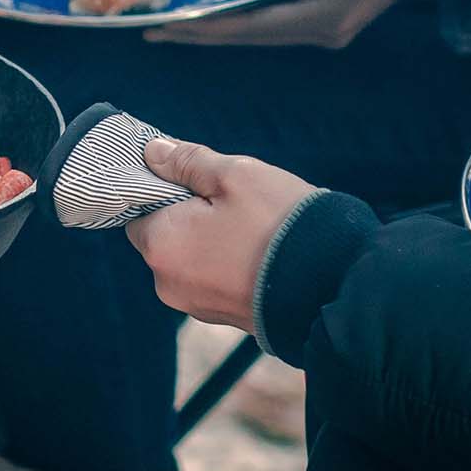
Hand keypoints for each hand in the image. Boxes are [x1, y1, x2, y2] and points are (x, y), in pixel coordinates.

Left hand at [124, 135, 318, 331]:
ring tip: (253, 226)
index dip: (162, 188)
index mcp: (161, 246)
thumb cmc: (279, 224)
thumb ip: (187, 162)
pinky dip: (228, 262)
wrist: (331, 285)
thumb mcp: (235, 176)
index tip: (194, 177)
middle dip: (189, 214)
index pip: (138, 210)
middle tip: (232, 199)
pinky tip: (259, 250)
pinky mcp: (224, 317)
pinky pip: (213, 279)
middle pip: (164, 236)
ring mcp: (196, 306)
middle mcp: (168, 283)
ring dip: (211, 238)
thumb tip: (153, 153)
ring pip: (191, 258)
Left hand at [152, 0, 409, 48]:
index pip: (247, 29)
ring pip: (258, 31)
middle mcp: (320, 34)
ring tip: (177, 25)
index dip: (203, 28)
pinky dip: (242, 16)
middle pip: (248, 36)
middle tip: (155, 33)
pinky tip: (220, 12)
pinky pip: (273, 19)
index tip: (164, 29)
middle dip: (201, 34)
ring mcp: (324, 29)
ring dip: (219, 27)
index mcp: (321, 22)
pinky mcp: (325, 17)